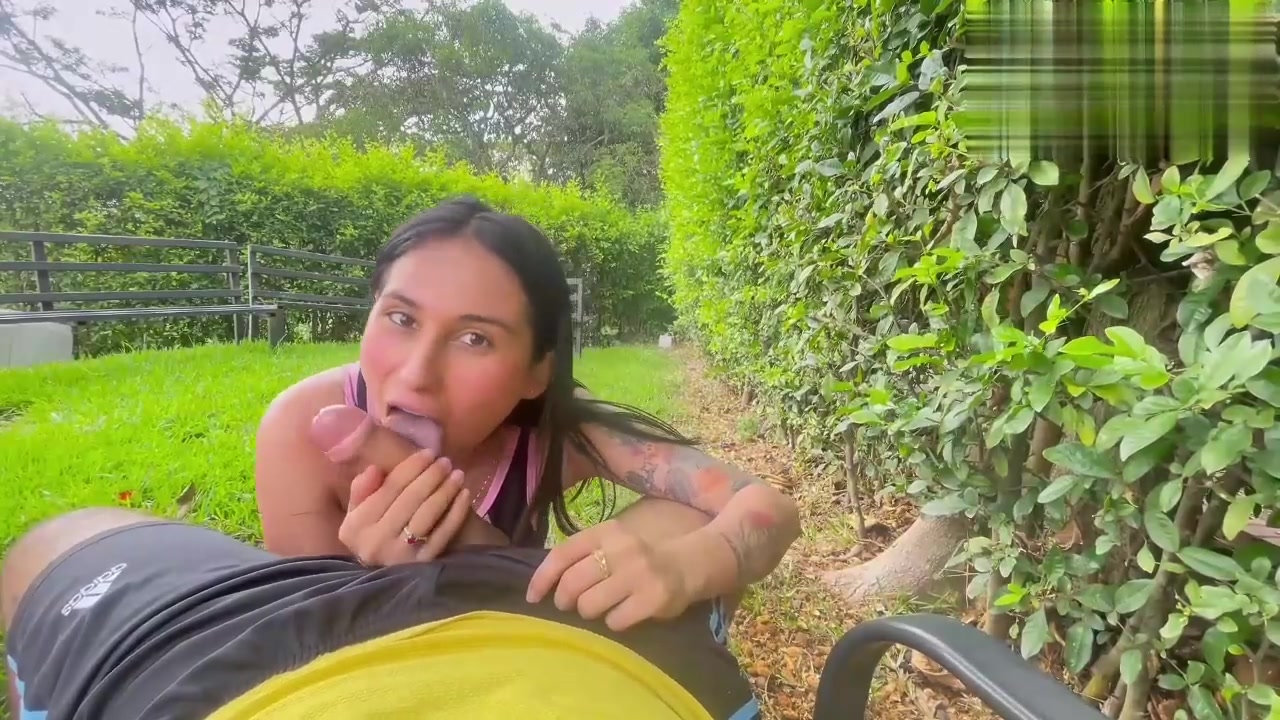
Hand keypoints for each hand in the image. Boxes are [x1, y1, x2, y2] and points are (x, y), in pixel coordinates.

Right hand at [338, 449, 473, 565]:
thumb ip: (362, 489)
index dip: (411, 467)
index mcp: (356, 526)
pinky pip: (443, 533)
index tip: (428, 453)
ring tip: (457, 474)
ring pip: (427, 514)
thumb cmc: (372, 533)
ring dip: (445, 490)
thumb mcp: (357, 512)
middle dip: (431, 475)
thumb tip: (374, 469)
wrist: (385, 575)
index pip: (389, 488)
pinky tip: (465, 494)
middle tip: (446, 461)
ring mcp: (401, 555)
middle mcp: (375, 542)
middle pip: (410, 499)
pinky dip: (456, 511)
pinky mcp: (424, 563)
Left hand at [525, 519, 695, 631]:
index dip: (542, 577)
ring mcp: (637, 575)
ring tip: (601, 608)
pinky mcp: (652, 599)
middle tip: (570, 605)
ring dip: (589, 612)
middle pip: (572, 584)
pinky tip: (624, 614)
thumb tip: (548, 581)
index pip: (562, 554)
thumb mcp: (615, 542)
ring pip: (589, 605)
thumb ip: (586, 554)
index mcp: (606, 532)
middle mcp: (620, 550)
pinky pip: (615, 621)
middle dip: (564, 600)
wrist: (692, 562)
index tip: (532, 596)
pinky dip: (614, 623)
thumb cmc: (644, 555)